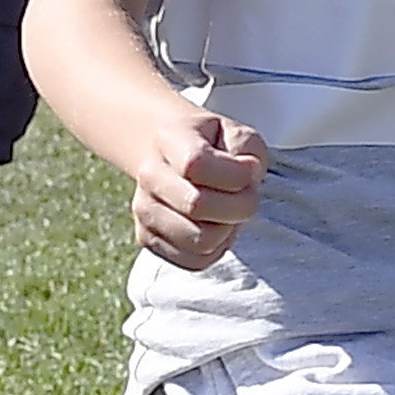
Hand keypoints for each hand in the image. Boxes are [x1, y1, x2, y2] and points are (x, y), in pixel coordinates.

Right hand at [120, 103, 266, 267]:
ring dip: (229, 230)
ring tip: (229, 212)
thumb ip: (248, 147)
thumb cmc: (215, 146)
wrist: (175, 157)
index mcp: (169, 140)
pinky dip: (218, 249)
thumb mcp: (237, 132)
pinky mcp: (148, 238)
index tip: (250, 170)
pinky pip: (196, 261)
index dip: (235, 174)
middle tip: (246, 194)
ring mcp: (144, 210)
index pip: (196, 165)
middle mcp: (149, 175)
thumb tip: (248, 175)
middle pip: (198, 206)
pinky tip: (217, 226)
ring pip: (200, 240)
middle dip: (239, 205)